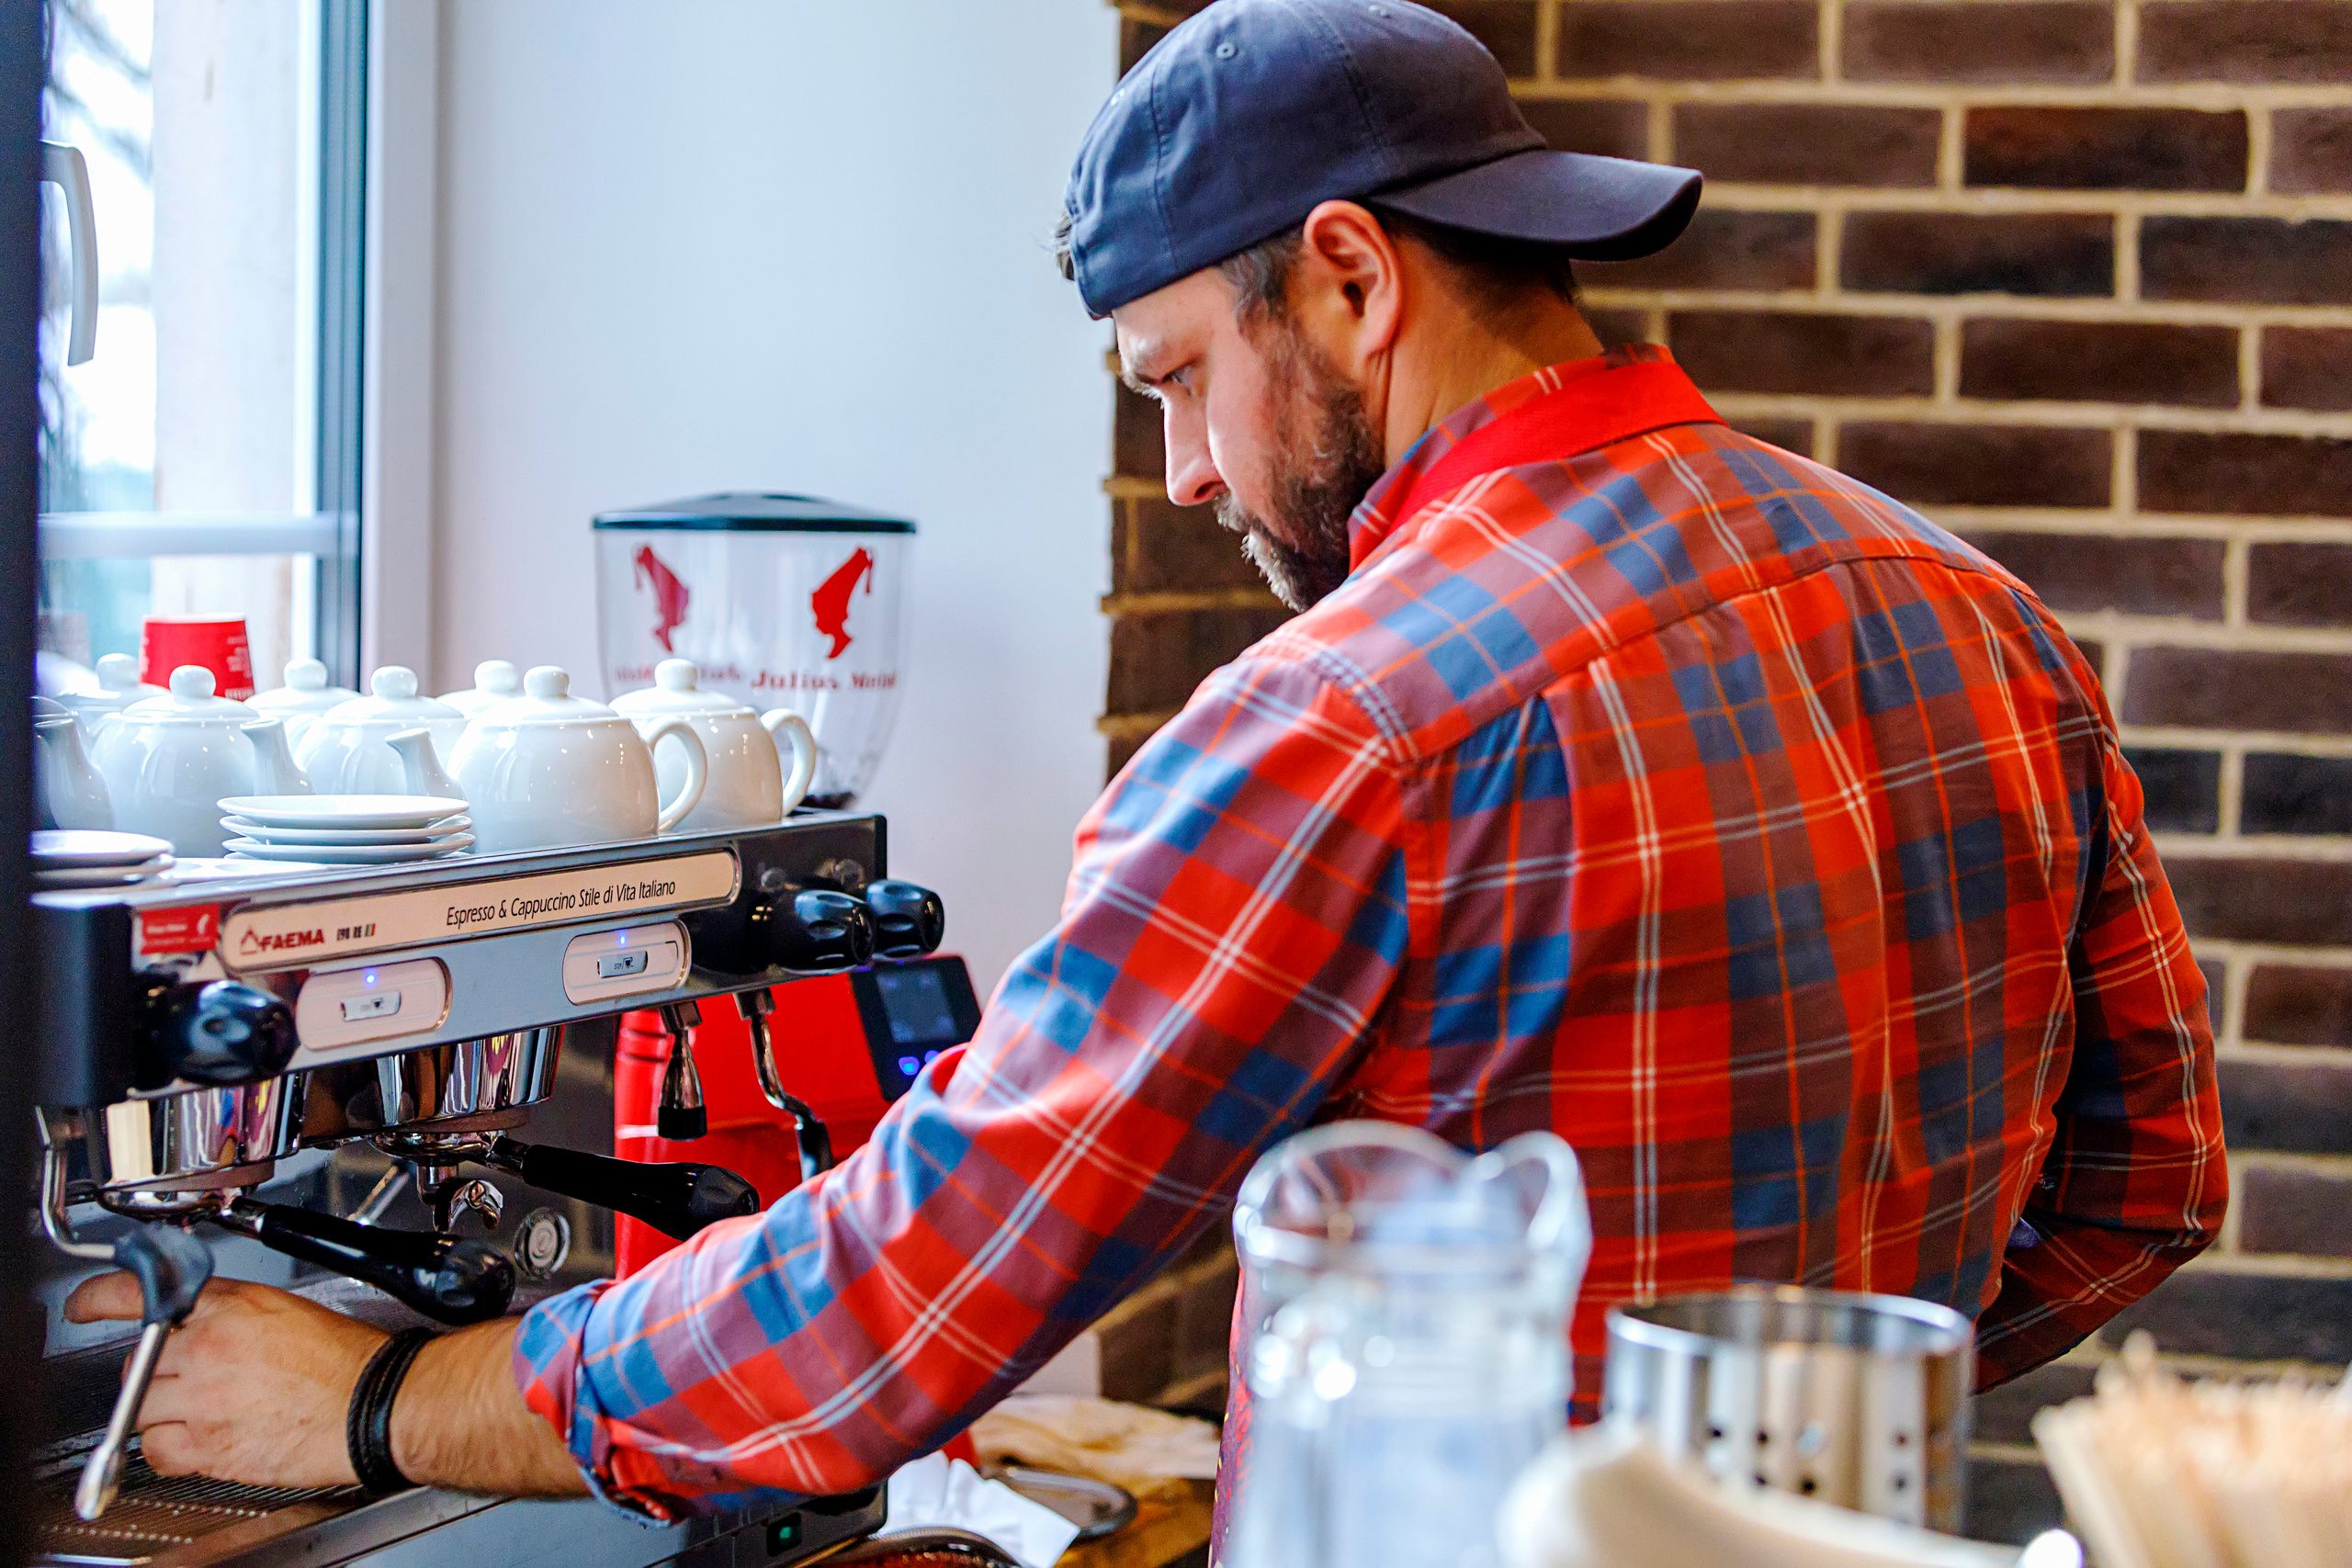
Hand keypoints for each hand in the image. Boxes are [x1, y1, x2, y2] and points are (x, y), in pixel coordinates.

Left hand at [64, 1273, 385, 1488]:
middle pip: (136, 1361)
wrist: (376, 1405)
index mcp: (230, 1306)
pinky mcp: (207, 1446)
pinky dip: (168, 1449)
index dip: (99, 1299)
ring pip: (138, 1408)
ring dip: (160, 1412)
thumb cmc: (348, 1362)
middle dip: (154, 1373)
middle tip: (188, 1381)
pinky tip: (201, 1440)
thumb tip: (196, 1329)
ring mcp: (202, 1399)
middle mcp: (207, 1348)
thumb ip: (231, 1317)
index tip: (85, 1305)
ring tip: (203, 1412)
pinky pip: (155, 1450)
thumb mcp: (287, 1312)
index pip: (140, 1292)